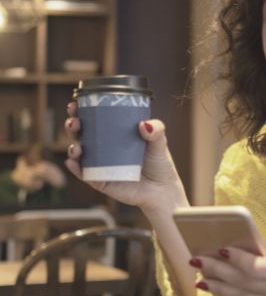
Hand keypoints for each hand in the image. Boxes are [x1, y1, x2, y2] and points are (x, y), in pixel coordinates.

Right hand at [64, 101, 186, 213]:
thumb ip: (157, 131)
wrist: (163, 191)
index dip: (82, 110)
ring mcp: (101, 165)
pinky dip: (76, 169)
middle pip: (82, 134)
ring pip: (79, 154)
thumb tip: (144, 124)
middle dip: (73, 125)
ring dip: (72, 147)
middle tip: (75, 122)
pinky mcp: (101, 181)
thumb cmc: (160, 164)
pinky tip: (72, 163)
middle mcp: (105, 148)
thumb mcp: (160, 143)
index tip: (75, 104)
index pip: (95, 119)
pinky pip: (84, 175)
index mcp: (116, 134)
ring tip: (76, 147)